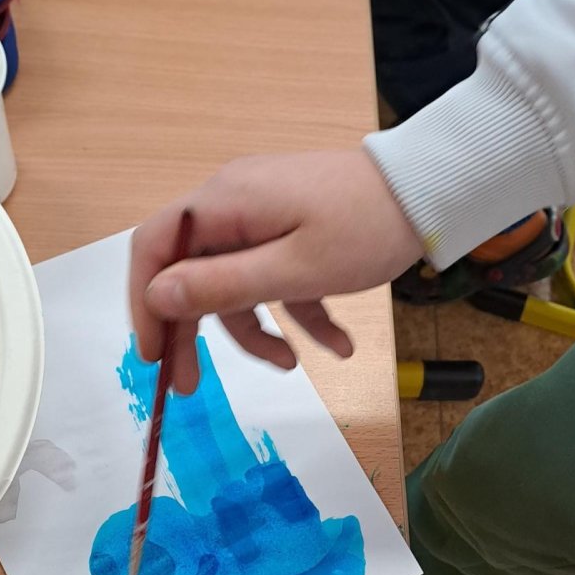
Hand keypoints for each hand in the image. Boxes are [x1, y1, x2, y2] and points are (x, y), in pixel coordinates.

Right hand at [130, 147, 422, 390]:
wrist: (429, 191)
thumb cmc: (365, 226)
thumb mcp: (294, 269)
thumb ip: (222, 285)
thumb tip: (157, 297)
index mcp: (224, 203)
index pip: (154, 247)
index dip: (144, 302)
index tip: (153, 353)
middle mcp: (234, 204)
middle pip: (192, 272)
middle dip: (195, 330)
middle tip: (192, 383)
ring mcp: (265, 215)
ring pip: (238, 282)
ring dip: (259, 328)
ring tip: (291, 363)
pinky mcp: (294, 228)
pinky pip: (278, 276)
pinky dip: (299, 312)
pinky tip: (337, 345)